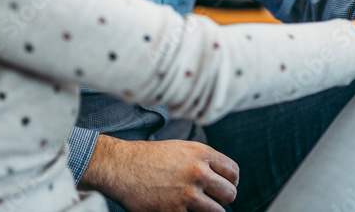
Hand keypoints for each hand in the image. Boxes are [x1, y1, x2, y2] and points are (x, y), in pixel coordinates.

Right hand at [80, 136, 238, 211]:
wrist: (122, 167)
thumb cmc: (150, 157)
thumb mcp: (181, 148)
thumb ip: (202, 160)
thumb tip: (221, 176)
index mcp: (201, 153)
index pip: (233, 171)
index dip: (231, 181)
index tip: (225, 185)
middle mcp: (198, 172)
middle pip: (229, 193)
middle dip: (224, 198)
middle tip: (215, 199)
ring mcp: (187, 193)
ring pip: (218, 211)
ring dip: (211, 211)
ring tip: (200, 207)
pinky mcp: (175, 211)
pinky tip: (180, 208)